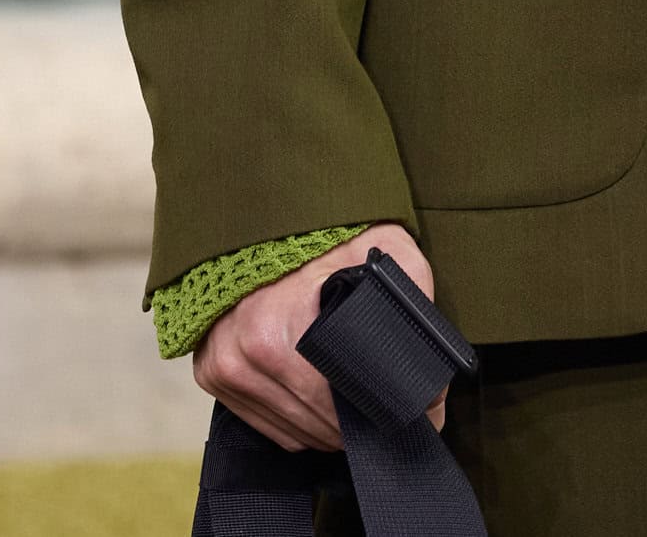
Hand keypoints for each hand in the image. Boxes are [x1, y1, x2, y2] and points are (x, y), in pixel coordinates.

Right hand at [193, 224, 446, 453]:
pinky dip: (301, 420)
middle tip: (395, 404)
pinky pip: (269, 426)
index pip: (342, 403)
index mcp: (279, 328)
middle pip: (321, 423)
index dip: (386, 409)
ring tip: (361, 399)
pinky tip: (323, 396)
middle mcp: (244, 355)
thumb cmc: (328, 231)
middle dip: (364, 421)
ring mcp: (223, 368)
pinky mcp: (212, 374)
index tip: (418, 408)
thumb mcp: (384, 247)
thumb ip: (415, 299)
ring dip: (333, 427)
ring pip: (296, 432)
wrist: (262, 214)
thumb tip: (434, 376)